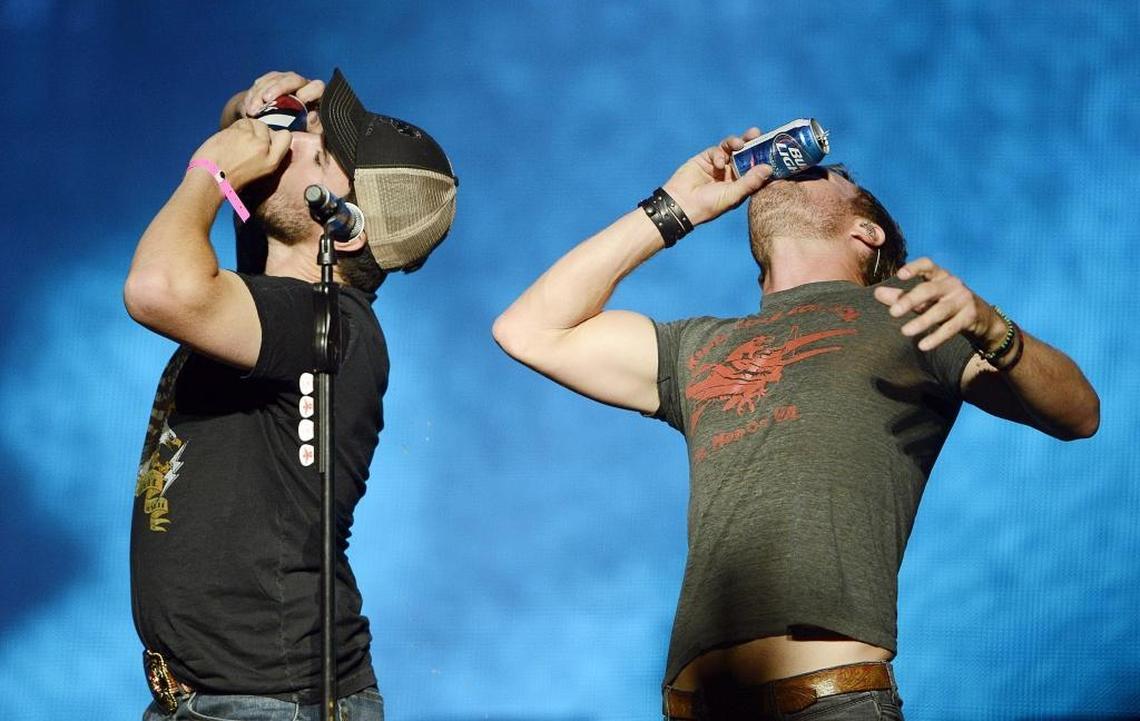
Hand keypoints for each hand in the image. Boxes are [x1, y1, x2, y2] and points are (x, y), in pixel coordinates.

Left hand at [189, 119, 291, 189]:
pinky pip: (240, 122)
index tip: (265, 140)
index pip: (286, 137)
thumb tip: (265, 139)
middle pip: (266, 127)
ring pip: (252, 123)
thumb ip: (266, 155)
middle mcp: (265, 148)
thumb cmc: (230, 180)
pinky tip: (227, 140)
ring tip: (234, 142)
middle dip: (256, 131)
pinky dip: (233, 128)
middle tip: (243, 144)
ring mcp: (251, 138)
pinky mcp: (238, 131)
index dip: (275, 135)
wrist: (210, 179)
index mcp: (272, 162)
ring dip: (243, 128)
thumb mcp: (259, 172)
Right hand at [223, 71, 325, 129]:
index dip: (309, 91)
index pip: (317, 87)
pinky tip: (249, 107)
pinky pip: (262, 82)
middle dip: (278, 87)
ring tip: (253, 110)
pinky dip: (254, 94)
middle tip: (266, 99)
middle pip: (292, 78)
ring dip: (261, 92)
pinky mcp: (272, 79)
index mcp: (316, 95)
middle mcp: (302, 84)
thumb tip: (312, 116)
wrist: (276, 127)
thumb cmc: (297, 132)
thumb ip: (314, 127)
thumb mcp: (308, 132)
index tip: (300, 100)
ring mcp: (286, 79)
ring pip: (274, 79)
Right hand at [661, 128, 772, 226]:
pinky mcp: (706, 158)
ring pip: (732, 148)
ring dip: (737, 142)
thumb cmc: (708, 206)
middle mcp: (732, 172)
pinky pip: (717, 150)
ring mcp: (719, 165)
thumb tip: (769, 168)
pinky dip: (719, 154)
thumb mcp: (732, 195)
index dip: (763, 157)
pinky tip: (718, 163)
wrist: (680, 205)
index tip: (772, 148)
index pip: (756, 167)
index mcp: (741, 183)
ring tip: (739, 144)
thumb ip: (750, 181)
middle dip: (751, 143)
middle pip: (746, 153)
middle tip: (756, 133)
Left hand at [872, 257, 1006, 351]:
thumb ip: (901, 296)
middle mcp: (952, 284)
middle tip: (893, 313)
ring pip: (940, 310)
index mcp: (940, 275)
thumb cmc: (944, 302)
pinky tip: (923, 345)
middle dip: (910, 300)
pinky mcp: (969, 317)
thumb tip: (876, 293)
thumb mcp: (924, 298)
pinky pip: (951, 328)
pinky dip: (936, 337)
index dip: (915, 268)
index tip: (899, 276)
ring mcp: (962, 299)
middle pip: (929, 290)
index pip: (928, 265)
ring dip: (922, 322)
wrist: (981, 316)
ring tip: (905, 332)